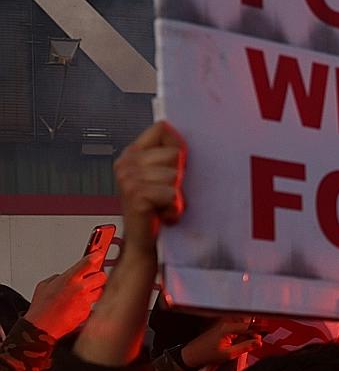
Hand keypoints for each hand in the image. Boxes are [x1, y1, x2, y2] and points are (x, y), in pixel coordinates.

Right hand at [25, 256, 107, 338]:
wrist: (42, 326)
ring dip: (95, 290)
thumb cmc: (41, 307)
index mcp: (69, 279)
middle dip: (98, 276)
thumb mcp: (45, 285)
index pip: (88, 263)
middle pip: (102, 276)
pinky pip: (94, 304)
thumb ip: (58, 277)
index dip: (96, 256)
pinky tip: (78, 305)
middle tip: (91, 278)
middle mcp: (80, 288)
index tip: (99, 254)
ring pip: (101, 290)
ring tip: (83, 294)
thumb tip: (65, 275)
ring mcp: (86, 300)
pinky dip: (89, 303)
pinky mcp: (88, 311)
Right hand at [114, 122, 185, 254]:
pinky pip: (172, 192)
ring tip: (165, 203)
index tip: (177, 163)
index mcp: (132, 153)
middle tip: (167, 192)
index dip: (176, 144)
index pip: (162, 128)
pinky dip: (174, 206)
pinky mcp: (136, 194)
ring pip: (175, 174)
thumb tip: (179, 131)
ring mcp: (128, 178)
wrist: (143, 241)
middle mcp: (126, 163)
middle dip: (179, 175)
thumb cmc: (155, 209)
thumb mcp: (159, 177)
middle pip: (174, 152)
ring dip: (177, 193)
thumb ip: (166, 155)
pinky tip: (164, 213)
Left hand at [179, 316, 264, 369]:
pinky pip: (235, 329)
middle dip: (252, 333)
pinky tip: (237, 344)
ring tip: (244, 345)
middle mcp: (226, 323)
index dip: (259, 331)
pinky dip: (239, 335)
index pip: (249, 326)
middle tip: (255, 344)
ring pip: (241, 327)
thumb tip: (259, 342)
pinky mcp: (220, 328)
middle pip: (246, 325)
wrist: (191, 355)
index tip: (267, 333)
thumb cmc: (207, 355)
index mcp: (228, 328)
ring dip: (246, 335)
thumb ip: (246, 347)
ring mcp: (223, 325)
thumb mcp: (229, 354)